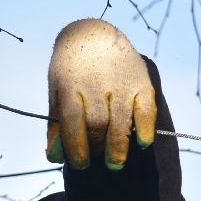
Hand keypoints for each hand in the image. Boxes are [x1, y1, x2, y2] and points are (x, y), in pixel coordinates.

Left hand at [46, 19, 156, 170]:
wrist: (93, 35)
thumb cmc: (71, 72)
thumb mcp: (57, 92)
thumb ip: (56, 123)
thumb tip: (54, 157)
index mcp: (69, 85)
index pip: (72, 121)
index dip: (76, 146)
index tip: (79, 164)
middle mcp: (95, 83)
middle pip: (97, 123)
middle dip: (96, 148)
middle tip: (96, 162)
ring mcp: (120, 82)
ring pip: (120, 119)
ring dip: (118, 146)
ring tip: (114, 164)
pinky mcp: (141, 81)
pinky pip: (146, 108)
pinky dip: (146, 128)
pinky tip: (142, 144)